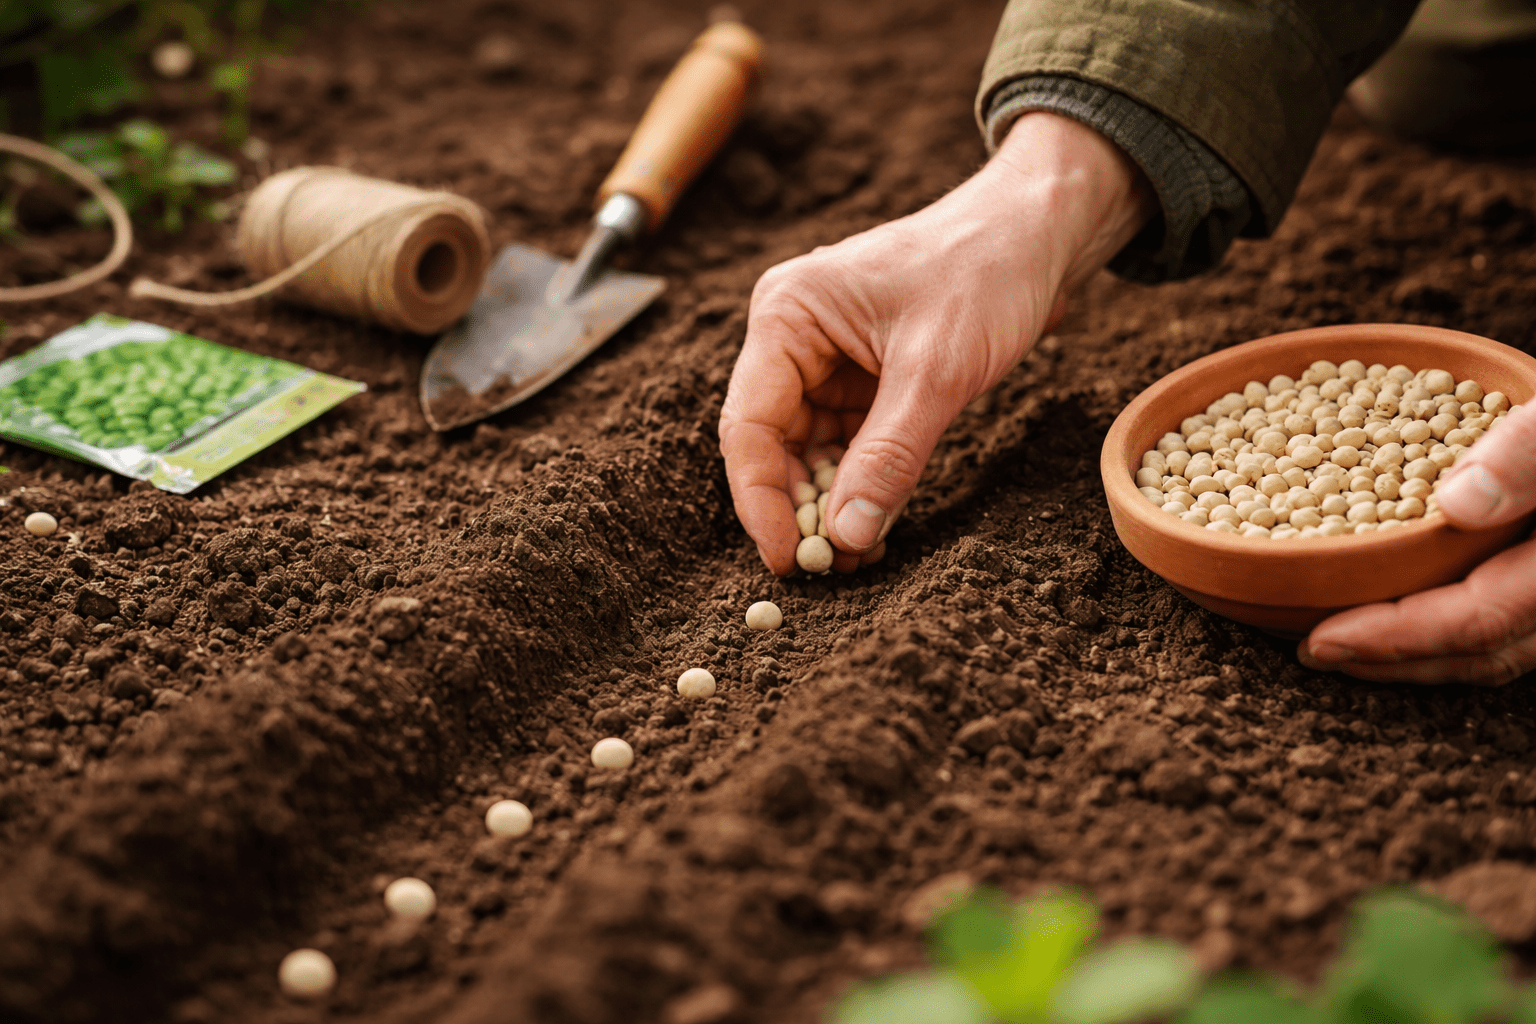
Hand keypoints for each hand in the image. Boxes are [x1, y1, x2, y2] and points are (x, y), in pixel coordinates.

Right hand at [719, 112, 1151, 573]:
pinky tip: (878, 526)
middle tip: (829, 571)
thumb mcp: (936, 370)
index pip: (749, 425)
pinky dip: (861, 487)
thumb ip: (889, 455)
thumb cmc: (985, 269)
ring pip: (810, 453)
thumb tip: (847, 537)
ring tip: (859, 556)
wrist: (1040, 231)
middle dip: (799, 508)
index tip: (787, 559)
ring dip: (831, 505)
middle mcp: (794, 338)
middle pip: (773, 445)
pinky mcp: (863, 380)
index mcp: (786, 315)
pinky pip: (848, 446)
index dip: (761, 499)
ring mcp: (827, 361)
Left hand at [1300, 400, 1535, 684]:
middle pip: (1480, 652)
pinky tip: (1386, 606)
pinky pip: (1499, 621)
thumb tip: (1459, 503)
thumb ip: (1526, 453)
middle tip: (1309, 651)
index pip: (1480, 619)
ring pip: (1494, 649)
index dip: (1397, 638)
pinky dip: (1437, 626)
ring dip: (1411, 655)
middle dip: (1391, 661)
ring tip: (1334, 641)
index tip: (1320, 639)